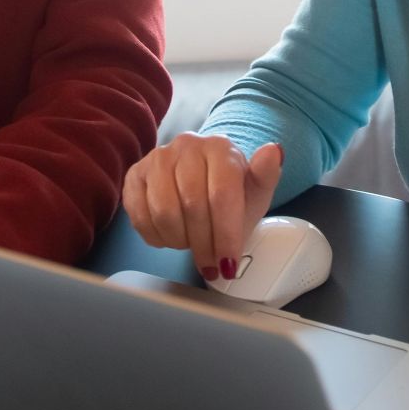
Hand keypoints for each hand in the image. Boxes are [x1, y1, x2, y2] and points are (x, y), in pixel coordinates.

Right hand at [122, 133, 283, 283]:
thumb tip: (273, 152)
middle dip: (203, 244)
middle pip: (192, 206)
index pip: (222, 194)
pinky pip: (139, 215)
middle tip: (211, 264)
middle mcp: (186, 146)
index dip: (225, 234)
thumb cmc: (232, 192)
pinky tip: (172, 236)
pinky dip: (157, 236)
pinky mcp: (134, 175)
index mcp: (219, 147)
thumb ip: (266, 175)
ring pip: (164, 212)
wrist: (204, 182)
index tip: (229, 263)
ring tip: (192, 244)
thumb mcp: (256, 190)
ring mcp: (156, 159)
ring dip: (180, 240)